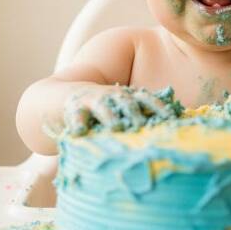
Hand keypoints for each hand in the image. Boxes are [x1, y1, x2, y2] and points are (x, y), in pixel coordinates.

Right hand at [61, 84, 182, 135]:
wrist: (61, 97)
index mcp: (124, 97)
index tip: (170, 117)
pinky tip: (80, 132)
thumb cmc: (99, 110)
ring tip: (116, 127)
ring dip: (110, 116)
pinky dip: (78, 123)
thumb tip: (168, 133)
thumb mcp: (118, 109)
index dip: (157, 107)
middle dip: (134, 112)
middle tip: (142, 125)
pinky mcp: (73, 109)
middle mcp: (110, 97)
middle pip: (126, 102)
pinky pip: (76, 117)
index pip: (145, 99)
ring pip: (103, 107)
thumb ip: (137, 118)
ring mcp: (92, 101)